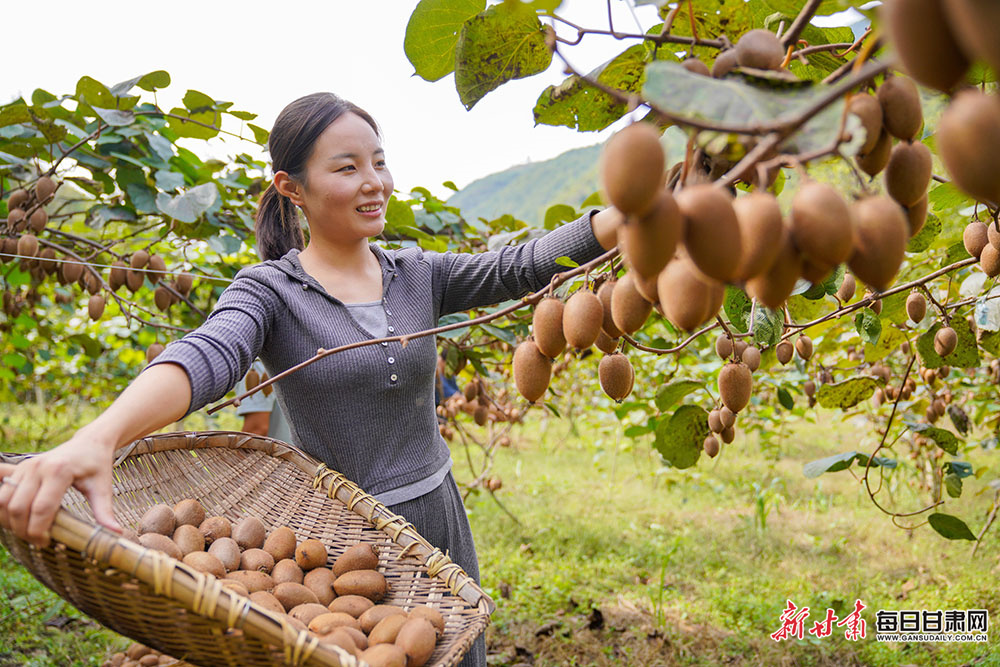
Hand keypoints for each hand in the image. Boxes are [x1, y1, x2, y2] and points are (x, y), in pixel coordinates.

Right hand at [0, 433, 120, 546]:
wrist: (89, 442)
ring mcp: (25, 467)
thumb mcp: (103, 487)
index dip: (40, 530)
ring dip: (10, 521)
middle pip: (18, 508)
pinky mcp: (18, 468)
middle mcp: (37, 467)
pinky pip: (1, 492)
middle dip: (24, 530)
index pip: (42, 508)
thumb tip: (116, 533)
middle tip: (38, 541)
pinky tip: (17, 518)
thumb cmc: (96, 465)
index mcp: (59, 471)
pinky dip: (3, 509)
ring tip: (28, 531)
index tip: (46, 543)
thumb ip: (105, 511)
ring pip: (4, 501)